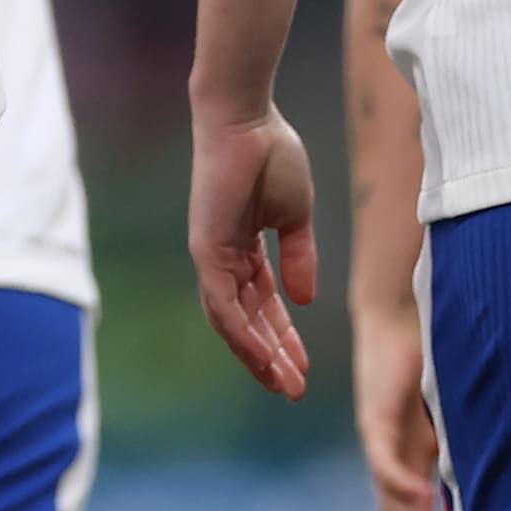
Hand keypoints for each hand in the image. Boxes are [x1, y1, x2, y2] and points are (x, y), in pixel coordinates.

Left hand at [188, 102, 317, 396]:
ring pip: (231, 321)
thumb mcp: (295, 218)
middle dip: (270, 357)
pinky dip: (241, 332)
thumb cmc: (271, 155)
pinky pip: (222, 302)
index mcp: (244, 249)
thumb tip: (305, 300)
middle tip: (292, 389)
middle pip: (245, 321)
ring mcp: (211, 256)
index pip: (262, 305)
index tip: (302, 367)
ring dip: (257, 354)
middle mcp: (222, 258)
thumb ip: (299, 258)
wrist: (248, 120)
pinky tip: (262, 356)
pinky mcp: (206, 249)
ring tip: (283, 383)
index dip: (283, 337)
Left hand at [352, 299, 454, 510]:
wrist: (405, 309)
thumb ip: (481, 444)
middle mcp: (393, 454)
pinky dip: (401, 484)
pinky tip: (421, 498)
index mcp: (412, 456)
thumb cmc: (439, 355)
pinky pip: (384, 462)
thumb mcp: (466, 412)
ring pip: (389, 499)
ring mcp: (382, 439)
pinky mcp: (374, 418)